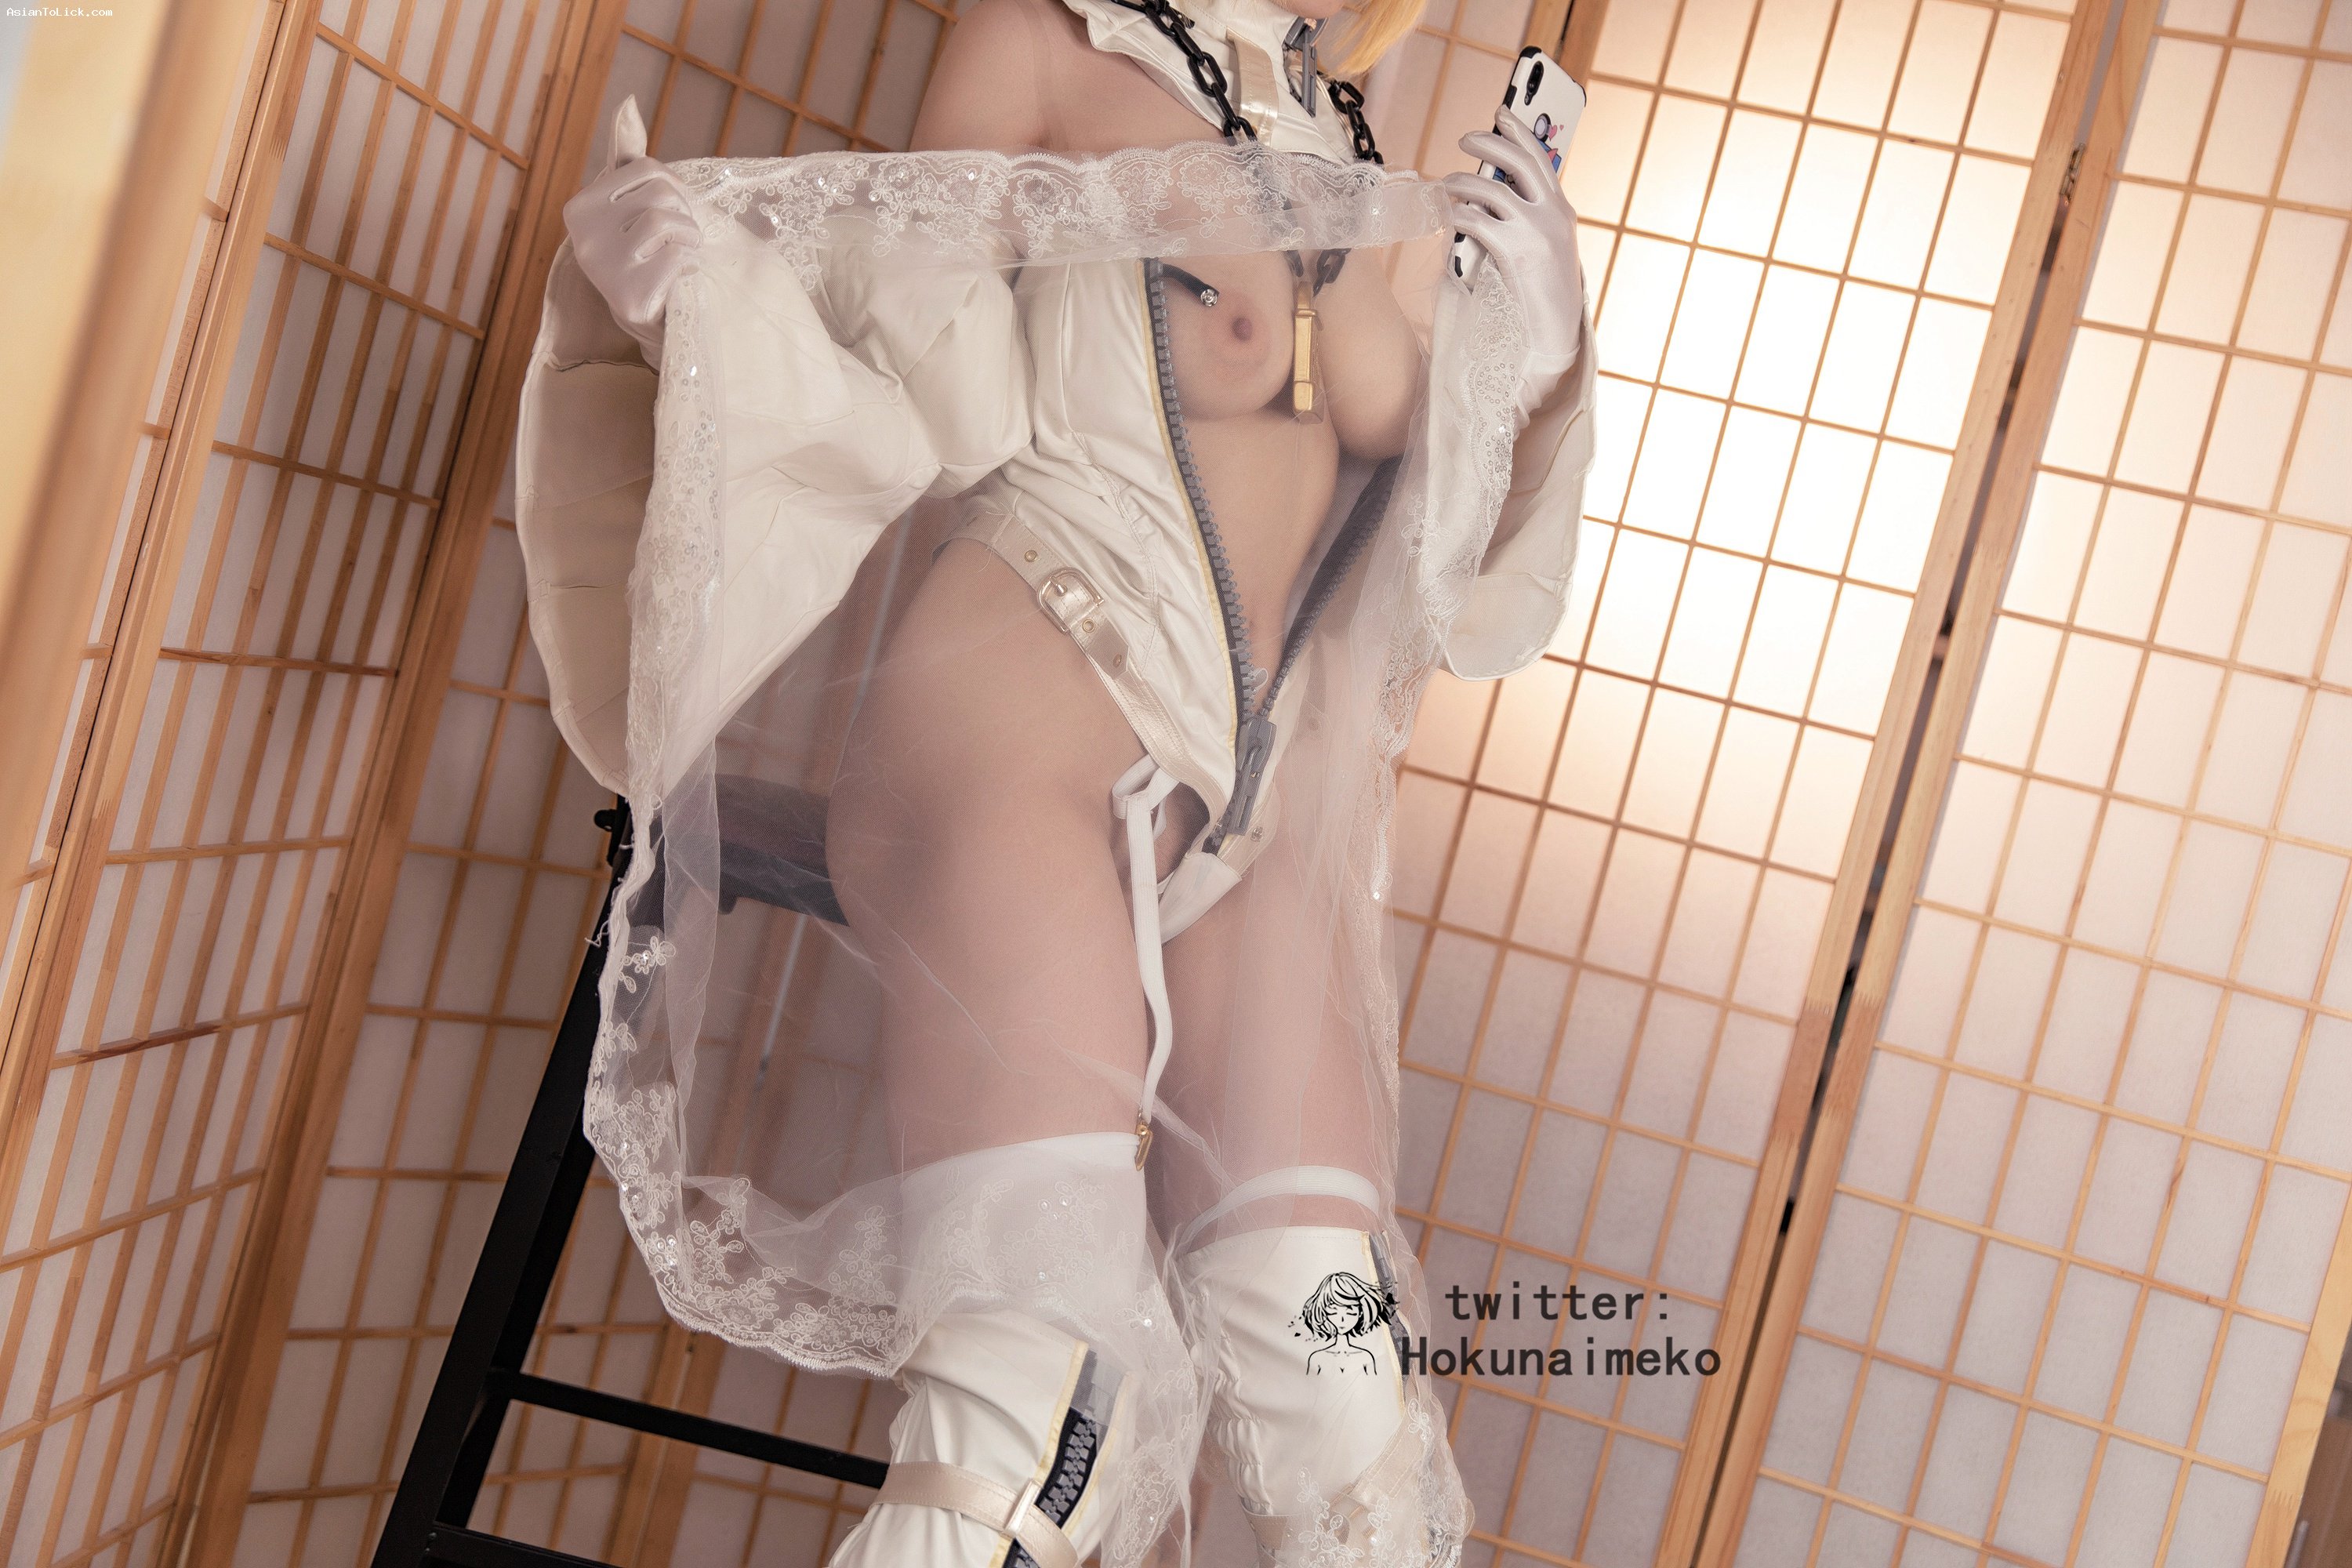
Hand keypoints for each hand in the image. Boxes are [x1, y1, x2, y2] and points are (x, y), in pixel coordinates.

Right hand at [562, 96, 700, 362]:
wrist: (662, 319)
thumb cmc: (651, 254)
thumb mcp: (635, 202)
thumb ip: (628, 157)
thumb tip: (628, 103)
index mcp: (579, 208)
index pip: (646, 169)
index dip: (672, 190)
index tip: (665, 218)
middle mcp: (581, 236)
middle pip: (661, 192)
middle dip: (684, 215)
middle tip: (677, 244)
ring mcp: (602, 268)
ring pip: (668, 219)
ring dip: (690, 239)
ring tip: (681, 260)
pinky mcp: (630, 296)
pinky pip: (678, 256)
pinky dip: (690, 266)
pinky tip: (678, 283)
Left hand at [1446, 115, 1586, 412]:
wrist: (1555, 332)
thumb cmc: (1544, 293)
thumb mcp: (1546, 247)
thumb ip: (1529, 218)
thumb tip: (1493, 194)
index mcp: (1562, 209)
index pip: (1540, 158)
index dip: (1519, 131)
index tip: (1501, 112)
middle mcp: (1553, 213)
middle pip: (1518, 162)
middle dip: (1489, 143)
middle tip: (1463, 139)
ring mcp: (1535, 230)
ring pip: (1491, 189)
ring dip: (1463, 182)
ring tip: (1447, 186)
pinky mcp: (1515, 250)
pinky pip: (1477, 220)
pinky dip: (1458, 214)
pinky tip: (1450, 217)